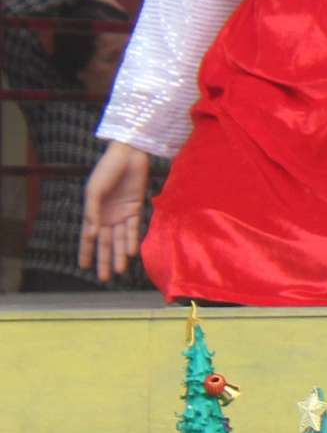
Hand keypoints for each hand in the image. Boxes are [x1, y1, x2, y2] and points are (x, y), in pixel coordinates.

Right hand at [78, 143, 150, 281]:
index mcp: (93, 212)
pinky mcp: (136, 207)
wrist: (129, 154)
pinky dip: (131, 240)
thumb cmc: (107, 170)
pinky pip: (134, 228)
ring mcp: (122, 213)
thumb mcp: (94, 191)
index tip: (83, 268)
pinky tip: (130, 253)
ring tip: (119, 271)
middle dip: (105, 260)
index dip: (86, 252)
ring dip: (119, 254)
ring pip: (120, 239)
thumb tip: (91, 234)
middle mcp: (107, 215)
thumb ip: (93, 213)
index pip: (89, 237)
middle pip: (106, 242)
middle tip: (104, 278)